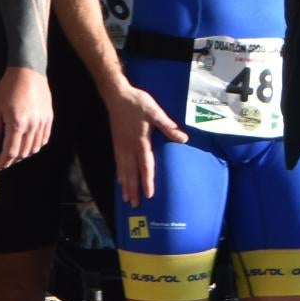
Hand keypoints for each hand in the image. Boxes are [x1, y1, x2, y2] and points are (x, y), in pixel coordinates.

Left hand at [0, 63, 51, 166]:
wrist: (28, 71)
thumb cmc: (8, 87)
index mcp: (16, 124)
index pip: (11, 151)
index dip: (4, 162)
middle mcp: (32, 126)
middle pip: (23, 152)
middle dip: (13, 160)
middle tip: (4, 161)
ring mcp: (42, 122)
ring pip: (35, 147)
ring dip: (24, 154)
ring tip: (15, 154)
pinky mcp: (49, 118)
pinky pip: (44, 138)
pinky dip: (37, 146)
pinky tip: (29, 145)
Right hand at [104, 80, 184, 203]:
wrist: (117, 95)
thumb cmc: (138, 103)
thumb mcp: (155, 112)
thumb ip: (168, 127)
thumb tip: (183, 138)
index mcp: (141, 141)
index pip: (145, 166)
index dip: (147, 181)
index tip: (149, 195)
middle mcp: (129, 147)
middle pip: (131, 172)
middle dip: (133, 189)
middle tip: (135, 205)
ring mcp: (121, 146)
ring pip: (123, 170)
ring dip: (125, 185)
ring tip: (126, 198)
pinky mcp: (116, 142)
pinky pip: (117, 163)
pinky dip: (119, 174)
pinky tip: (120, 181)